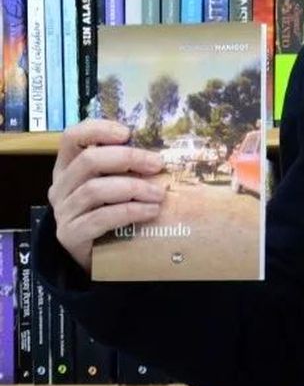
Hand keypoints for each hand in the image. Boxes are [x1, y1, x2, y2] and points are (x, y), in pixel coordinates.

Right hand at [46, 120, 166, 274]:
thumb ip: (126, 167)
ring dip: (133, 188)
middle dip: (128, 158)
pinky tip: (151, 211)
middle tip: (157, 164)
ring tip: (159, 194)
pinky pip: (101, 218)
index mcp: (68, 167)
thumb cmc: (111, 211)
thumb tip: (160, 154)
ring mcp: (63, 211)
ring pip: (95, 189)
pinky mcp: (70, 235)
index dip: (98, 130)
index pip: (72, 137)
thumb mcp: (115, 183)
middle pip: (89, 161)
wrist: (97, 256)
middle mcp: (60, 186)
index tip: (127, 133)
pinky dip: (130, 212)